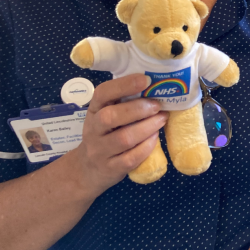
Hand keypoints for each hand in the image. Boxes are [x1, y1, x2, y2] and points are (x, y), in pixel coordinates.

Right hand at [71, 74, 168, 194]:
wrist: (88, 169)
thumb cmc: (105, 134)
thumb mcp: (106, 115)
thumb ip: (123, 103)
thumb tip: (156, 86)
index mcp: (94, 110)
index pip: (102, 93)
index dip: (124, 85)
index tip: (145, 80)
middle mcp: (93, 129)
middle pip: (110, 117)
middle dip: (138, 109)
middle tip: (157, 106)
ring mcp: (100, 151)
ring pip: (124, 138)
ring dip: (147, 127)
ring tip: (161, 120)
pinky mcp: (111, 168)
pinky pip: (130, 158)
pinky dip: (146, 147)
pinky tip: (155, 139)